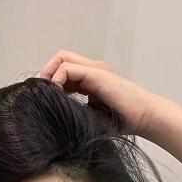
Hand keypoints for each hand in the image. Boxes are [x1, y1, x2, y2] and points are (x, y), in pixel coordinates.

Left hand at [35, 49, 159, 138]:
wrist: (143, 118)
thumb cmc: (121, 122)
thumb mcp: (91, 117)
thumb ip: (76, 113)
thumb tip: (55, 122)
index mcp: (90, 80)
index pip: (63, 70)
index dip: (49, 82)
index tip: (41, 100)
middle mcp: (91, 70)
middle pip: (60, 59)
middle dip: (45, 74)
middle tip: (37, 94)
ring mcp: (94, 69)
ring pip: (61, 59)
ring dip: (48, 75)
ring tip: (43, 94)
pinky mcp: (95, 73)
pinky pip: (67, 68)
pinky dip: (56, 80)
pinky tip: (55, 96)